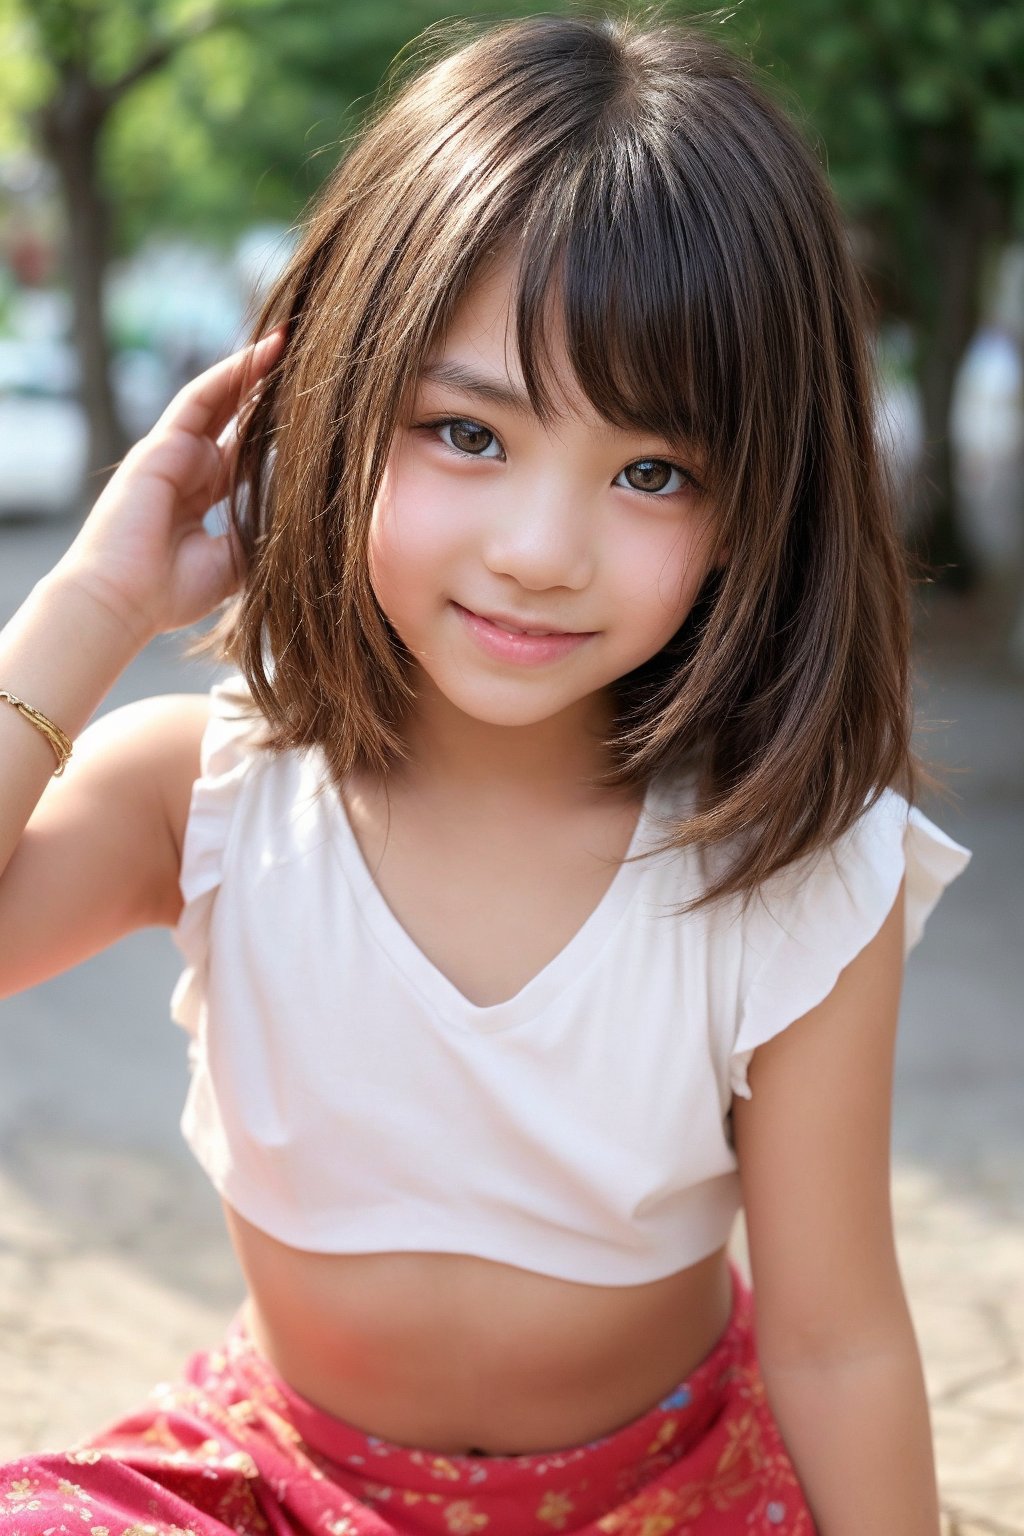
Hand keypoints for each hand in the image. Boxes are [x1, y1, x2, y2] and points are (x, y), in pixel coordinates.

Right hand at [52, 332, 283, 647]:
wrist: (122, 599)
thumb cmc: (169, 592)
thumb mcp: (233, 563)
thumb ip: (260, 533)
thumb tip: (299, 518)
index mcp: (201, 500)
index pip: (243, 455)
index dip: (272, 432)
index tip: (310, 415)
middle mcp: (187, 471)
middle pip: (233, 419)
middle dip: (266, 392)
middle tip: (305, 362)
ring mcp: (171, 455)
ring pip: (219, 400)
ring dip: (253, 371)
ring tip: (288, 343)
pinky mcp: (160, 445)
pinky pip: (200, 398)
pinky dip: (230, 374)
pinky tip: (260, 355)